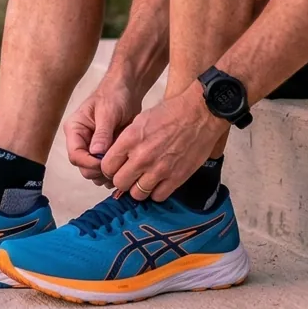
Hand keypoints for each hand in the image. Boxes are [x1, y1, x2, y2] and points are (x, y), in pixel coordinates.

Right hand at [64, 76, 144, 187]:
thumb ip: (102, 133)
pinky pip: (105, 168)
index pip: (75, 156)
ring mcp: (92, 147)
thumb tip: (96, 153)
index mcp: (75, 130)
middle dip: (99, 171)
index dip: (89, 164)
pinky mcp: (104, 151)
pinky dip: (114, 170)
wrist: (127, 90)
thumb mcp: (108, 112)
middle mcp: (80, 141)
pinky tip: (125, 164)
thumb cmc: (115, 95)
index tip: (107, 163)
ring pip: (94, 171)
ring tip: (123, 165)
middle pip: (83, 167)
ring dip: (107, 173)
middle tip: (117, 167)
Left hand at [100, 90, 227, 202]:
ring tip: (144, 180)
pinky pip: (158, 197)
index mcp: (130, 140)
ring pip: (137, 194)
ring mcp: (159, 170)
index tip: (115, 167)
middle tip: (129, 175)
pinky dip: (156, 192)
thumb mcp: (140, 120)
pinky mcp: (176, 178)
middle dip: (122, 180)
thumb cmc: (171, 112)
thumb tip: (117, 157)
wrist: (200, 113)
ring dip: (138, 188)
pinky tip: (159, 183)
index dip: (109, 168)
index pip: (107, 166)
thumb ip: (126, 141)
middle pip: (120, 183)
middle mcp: (142, 157)